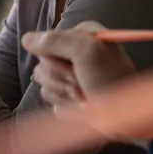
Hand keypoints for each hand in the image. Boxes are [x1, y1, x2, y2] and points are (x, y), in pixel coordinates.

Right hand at [22, 21, 137, 119]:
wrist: (126, 117)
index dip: (55, 54)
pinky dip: (65, 105)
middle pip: (42, 61)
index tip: (75, 63)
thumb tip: (26, 39)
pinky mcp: (67, 97)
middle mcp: (75, 54)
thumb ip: (54, 40)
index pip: (47, 39)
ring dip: (62, 91)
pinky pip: (50, 98)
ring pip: (42, 81)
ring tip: (84, 96)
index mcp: (82, 36)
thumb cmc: (111, 80)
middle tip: (81, 81)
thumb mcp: (86, 50)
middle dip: (59, 75)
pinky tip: (81, 106)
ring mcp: (70, 77)